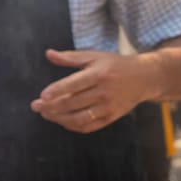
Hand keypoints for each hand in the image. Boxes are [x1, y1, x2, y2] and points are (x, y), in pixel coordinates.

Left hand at [30, 48, 155, 132]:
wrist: (144, 78)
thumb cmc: (114, 65)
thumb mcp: (94, 56)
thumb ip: (70, 57)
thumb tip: (48, 54)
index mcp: (98, 74)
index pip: (74, 84)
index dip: (57, 90)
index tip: (42, 95)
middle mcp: (104, 92)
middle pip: (74, 103)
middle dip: (52, 106)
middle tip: (36, 106)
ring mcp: (109, 107)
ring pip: (80, 117)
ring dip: (59, 118)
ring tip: (45, 114)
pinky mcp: (112, 117)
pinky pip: (90, 126)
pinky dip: (73, 126)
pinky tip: (61, 121)